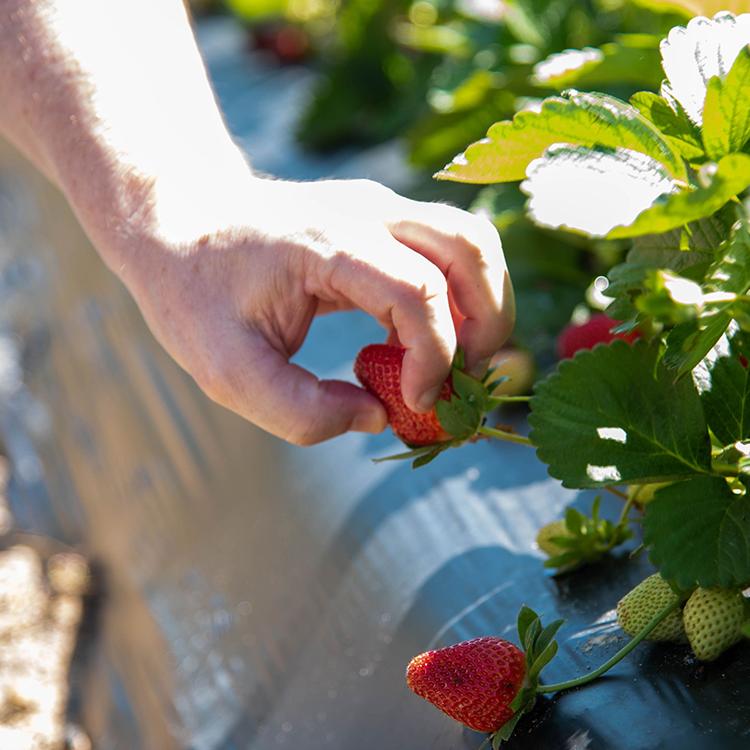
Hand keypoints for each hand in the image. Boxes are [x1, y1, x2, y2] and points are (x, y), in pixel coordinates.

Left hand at [114, 169, 513, 444]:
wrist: (177, 219)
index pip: (418, 290)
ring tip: (457, 362)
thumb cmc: (194, 290)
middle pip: (470, 250)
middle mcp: (365, 212)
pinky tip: (418, 345)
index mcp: (327, 244)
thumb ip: (300, 412)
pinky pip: (444, 252)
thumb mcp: (226, 371)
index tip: (415, 404)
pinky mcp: (379, 219)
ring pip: (471, 242)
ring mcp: (377, 207)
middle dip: (488, 325)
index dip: (433, 357)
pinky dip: (456, 300)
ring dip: (484, 306)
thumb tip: (376, 415)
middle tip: (464, 381)